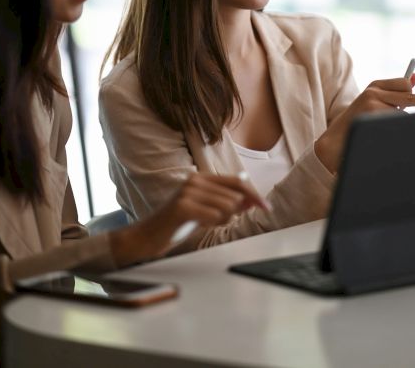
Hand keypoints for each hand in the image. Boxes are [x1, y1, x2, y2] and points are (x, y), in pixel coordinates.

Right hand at [110, 172, 264, 266]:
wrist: (147, 237)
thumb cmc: (177, 224)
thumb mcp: (206, 211)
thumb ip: (228, 203)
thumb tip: (251, 197)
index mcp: (201, 177)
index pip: (237, 181)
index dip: (254, 194)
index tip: (266, 207)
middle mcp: (195, 180)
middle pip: (235, 195)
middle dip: (234, 213)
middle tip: (215, 221)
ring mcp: (188, 191)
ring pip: (227, 206)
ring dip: (222, 219)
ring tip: (204, 222)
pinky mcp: (182, 206)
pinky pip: (214, 215)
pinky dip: (212, 223)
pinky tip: (199, 224)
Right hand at [314, 76, 414, 173]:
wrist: (332, 143)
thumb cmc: (355, 124)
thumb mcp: (372, 103)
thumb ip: (392, 94)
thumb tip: (414, 79)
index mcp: (373, 86)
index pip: (403, 84)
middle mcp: (373, 91)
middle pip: (409, 95)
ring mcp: (373, 104)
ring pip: (404, 115)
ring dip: (402, 125)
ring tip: (383, 132)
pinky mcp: (373, 116)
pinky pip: (397, 124)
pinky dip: (398, 132)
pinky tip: (382, 137)